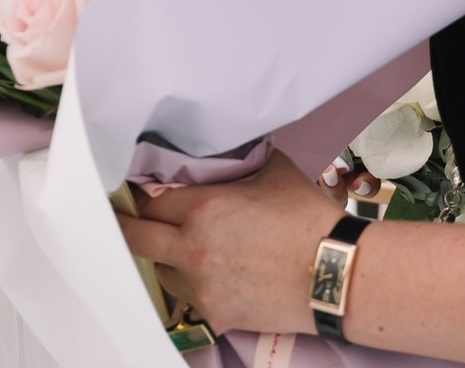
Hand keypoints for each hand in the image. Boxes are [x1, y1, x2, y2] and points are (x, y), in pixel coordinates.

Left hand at [116, 154, 339, 337]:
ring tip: (182, 247)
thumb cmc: (308, 220)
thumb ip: (236, 161)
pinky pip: (188, 298)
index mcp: (203, 208)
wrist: (337, 274)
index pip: (148, 199)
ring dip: (165, 257)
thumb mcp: (272, 171)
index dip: (142, 193)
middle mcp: (193, 248)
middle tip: (128, 218)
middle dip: (130, 225)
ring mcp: (202, 286)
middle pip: (135, 236)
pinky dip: (192, 285)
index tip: (139, 191)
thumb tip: (219, 149)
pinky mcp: (216, 315)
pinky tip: (208, 274)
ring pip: (160, 271)